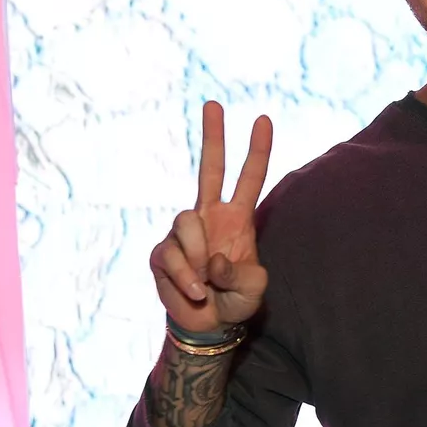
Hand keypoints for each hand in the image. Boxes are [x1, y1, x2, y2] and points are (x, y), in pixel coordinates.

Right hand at [150, 101, 273, 331]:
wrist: (207, 324)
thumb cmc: (234, 301)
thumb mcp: (253, 291)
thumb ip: (243, 275)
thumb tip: (215, 259)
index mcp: (237, 218)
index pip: (248, 178)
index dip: (257, 151)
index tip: (263, 119)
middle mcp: (209, 216)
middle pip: (209, 169)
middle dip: (213, 136)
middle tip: (214, 103)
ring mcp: (183, 233)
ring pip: (185, 222)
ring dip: (198, 256)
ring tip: (207, 283)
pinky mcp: (162, 253)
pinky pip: (172, 255)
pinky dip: (187, 277)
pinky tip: (196, 290)